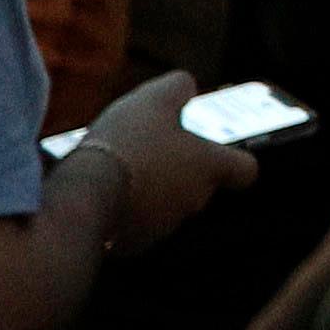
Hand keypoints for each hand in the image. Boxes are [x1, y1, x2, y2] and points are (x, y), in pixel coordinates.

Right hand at [77, 72, 251, 253]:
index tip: (220, 150)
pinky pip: (134, 224)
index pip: (245, 170)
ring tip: (121, 167)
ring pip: (165, 204)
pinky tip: (103, 190)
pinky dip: (125, 209)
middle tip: (152, 149)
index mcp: (209, 167)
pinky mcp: (132, 244)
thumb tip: (186, 86)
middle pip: (200, 185)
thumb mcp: (155, 99)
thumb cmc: (128, 144)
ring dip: (151, 189)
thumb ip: (177, 88)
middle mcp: (194, 201)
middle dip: (180, 169)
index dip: (235, 159)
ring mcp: (164, 226)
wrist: (84, 196)